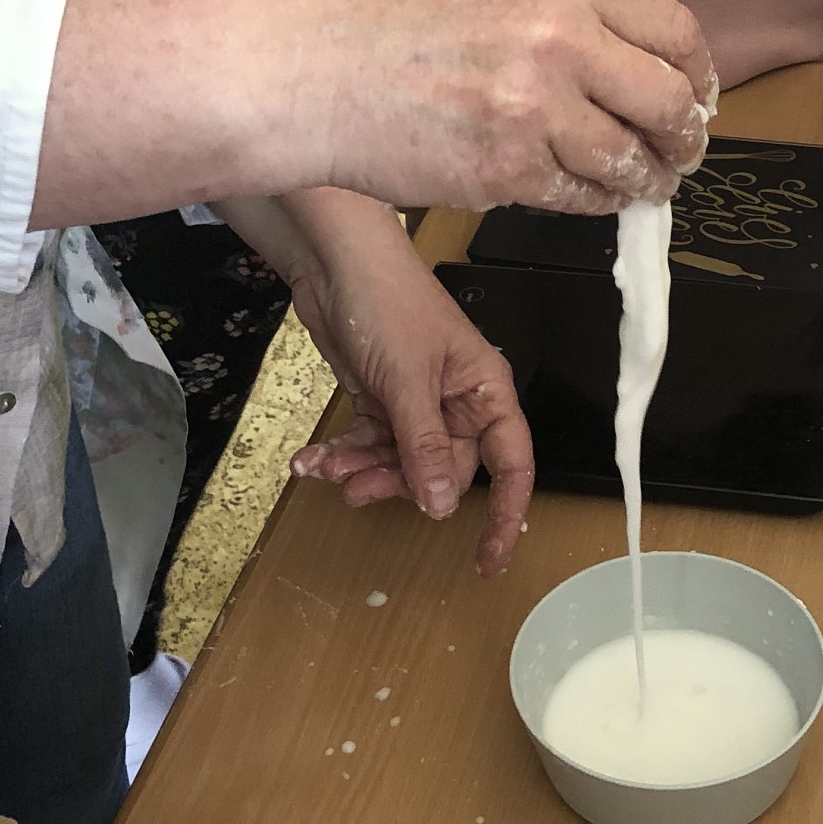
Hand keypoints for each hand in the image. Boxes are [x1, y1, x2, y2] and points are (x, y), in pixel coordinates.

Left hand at [283, 211, 534, 574]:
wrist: (334, 262)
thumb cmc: (389, 306)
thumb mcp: (408, 381)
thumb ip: (425, 447)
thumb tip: (442, 508)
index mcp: (485, 391)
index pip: (511, 462)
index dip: (504, 514)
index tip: (487, 562)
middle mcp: (457, 402)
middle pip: (443, 471)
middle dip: (400, 484)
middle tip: (358, 487)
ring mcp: (415, 402)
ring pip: (401, 463)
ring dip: (364, 472)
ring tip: (328, 468)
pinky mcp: (379, 398)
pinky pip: (370, 445)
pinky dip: (343, 455)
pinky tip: (311, 461)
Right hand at [319, 0, 716, 212]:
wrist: (308, 68)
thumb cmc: (390, 27)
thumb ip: (575, 24)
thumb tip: (648, 77)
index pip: (677, 31)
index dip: (699, 75)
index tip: (697, 97)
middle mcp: (561, 38)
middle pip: (671, 102)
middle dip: (686, 138)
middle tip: (681, 154)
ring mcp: (535, 110)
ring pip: (631, 161)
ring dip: (646, 180)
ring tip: (642, 183)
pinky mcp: (506, 172)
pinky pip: (581, 198)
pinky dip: (594, 202)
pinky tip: (586, 194)